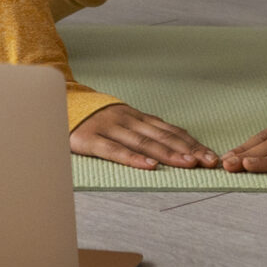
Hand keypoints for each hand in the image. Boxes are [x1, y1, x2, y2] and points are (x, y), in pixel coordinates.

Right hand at [70, 103, 219, 170]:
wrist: (55, 100)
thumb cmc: (91, 117)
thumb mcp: (119, 119)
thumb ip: (141, 130)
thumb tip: (173, 145)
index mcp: (135, 116)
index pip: (170, 130)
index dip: (191, 143)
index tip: (211, 156)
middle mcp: (126, 119)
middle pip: (162, 136)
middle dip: (188, 150)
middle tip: (209, 162)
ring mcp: (108, 127)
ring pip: (143, 142)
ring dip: (168, 154)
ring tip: (188, 164)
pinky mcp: (90, 139)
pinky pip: (114, 150)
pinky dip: (133, 158)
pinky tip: (149, 166)